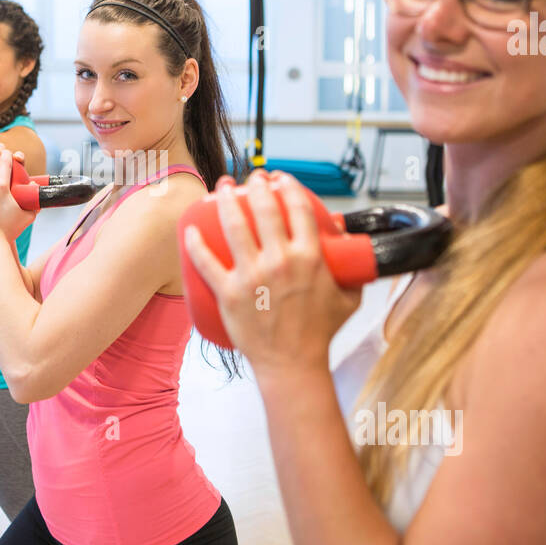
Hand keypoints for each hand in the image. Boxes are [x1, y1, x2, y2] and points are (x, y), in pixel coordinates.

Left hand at [182, 171, 360, 378]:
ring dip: (225, 199)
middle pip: (264, 209)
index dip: (287, 185)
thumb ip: (354, 267)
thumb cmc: (320, 332)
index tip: (279, 179)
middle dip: (255, 185)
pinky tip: (191, 228)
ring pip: (234, 225)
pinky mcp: (229, 293)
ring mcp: (253, 277)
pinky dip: (195, 243)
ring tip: (222, 187)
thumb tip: (345, 234)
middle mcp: (281, 262)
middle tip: (250, 180)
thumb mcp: (348, 297)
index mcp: (310, 258)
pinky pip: (206, 262)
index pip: (298, 208)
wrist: (293, 365)